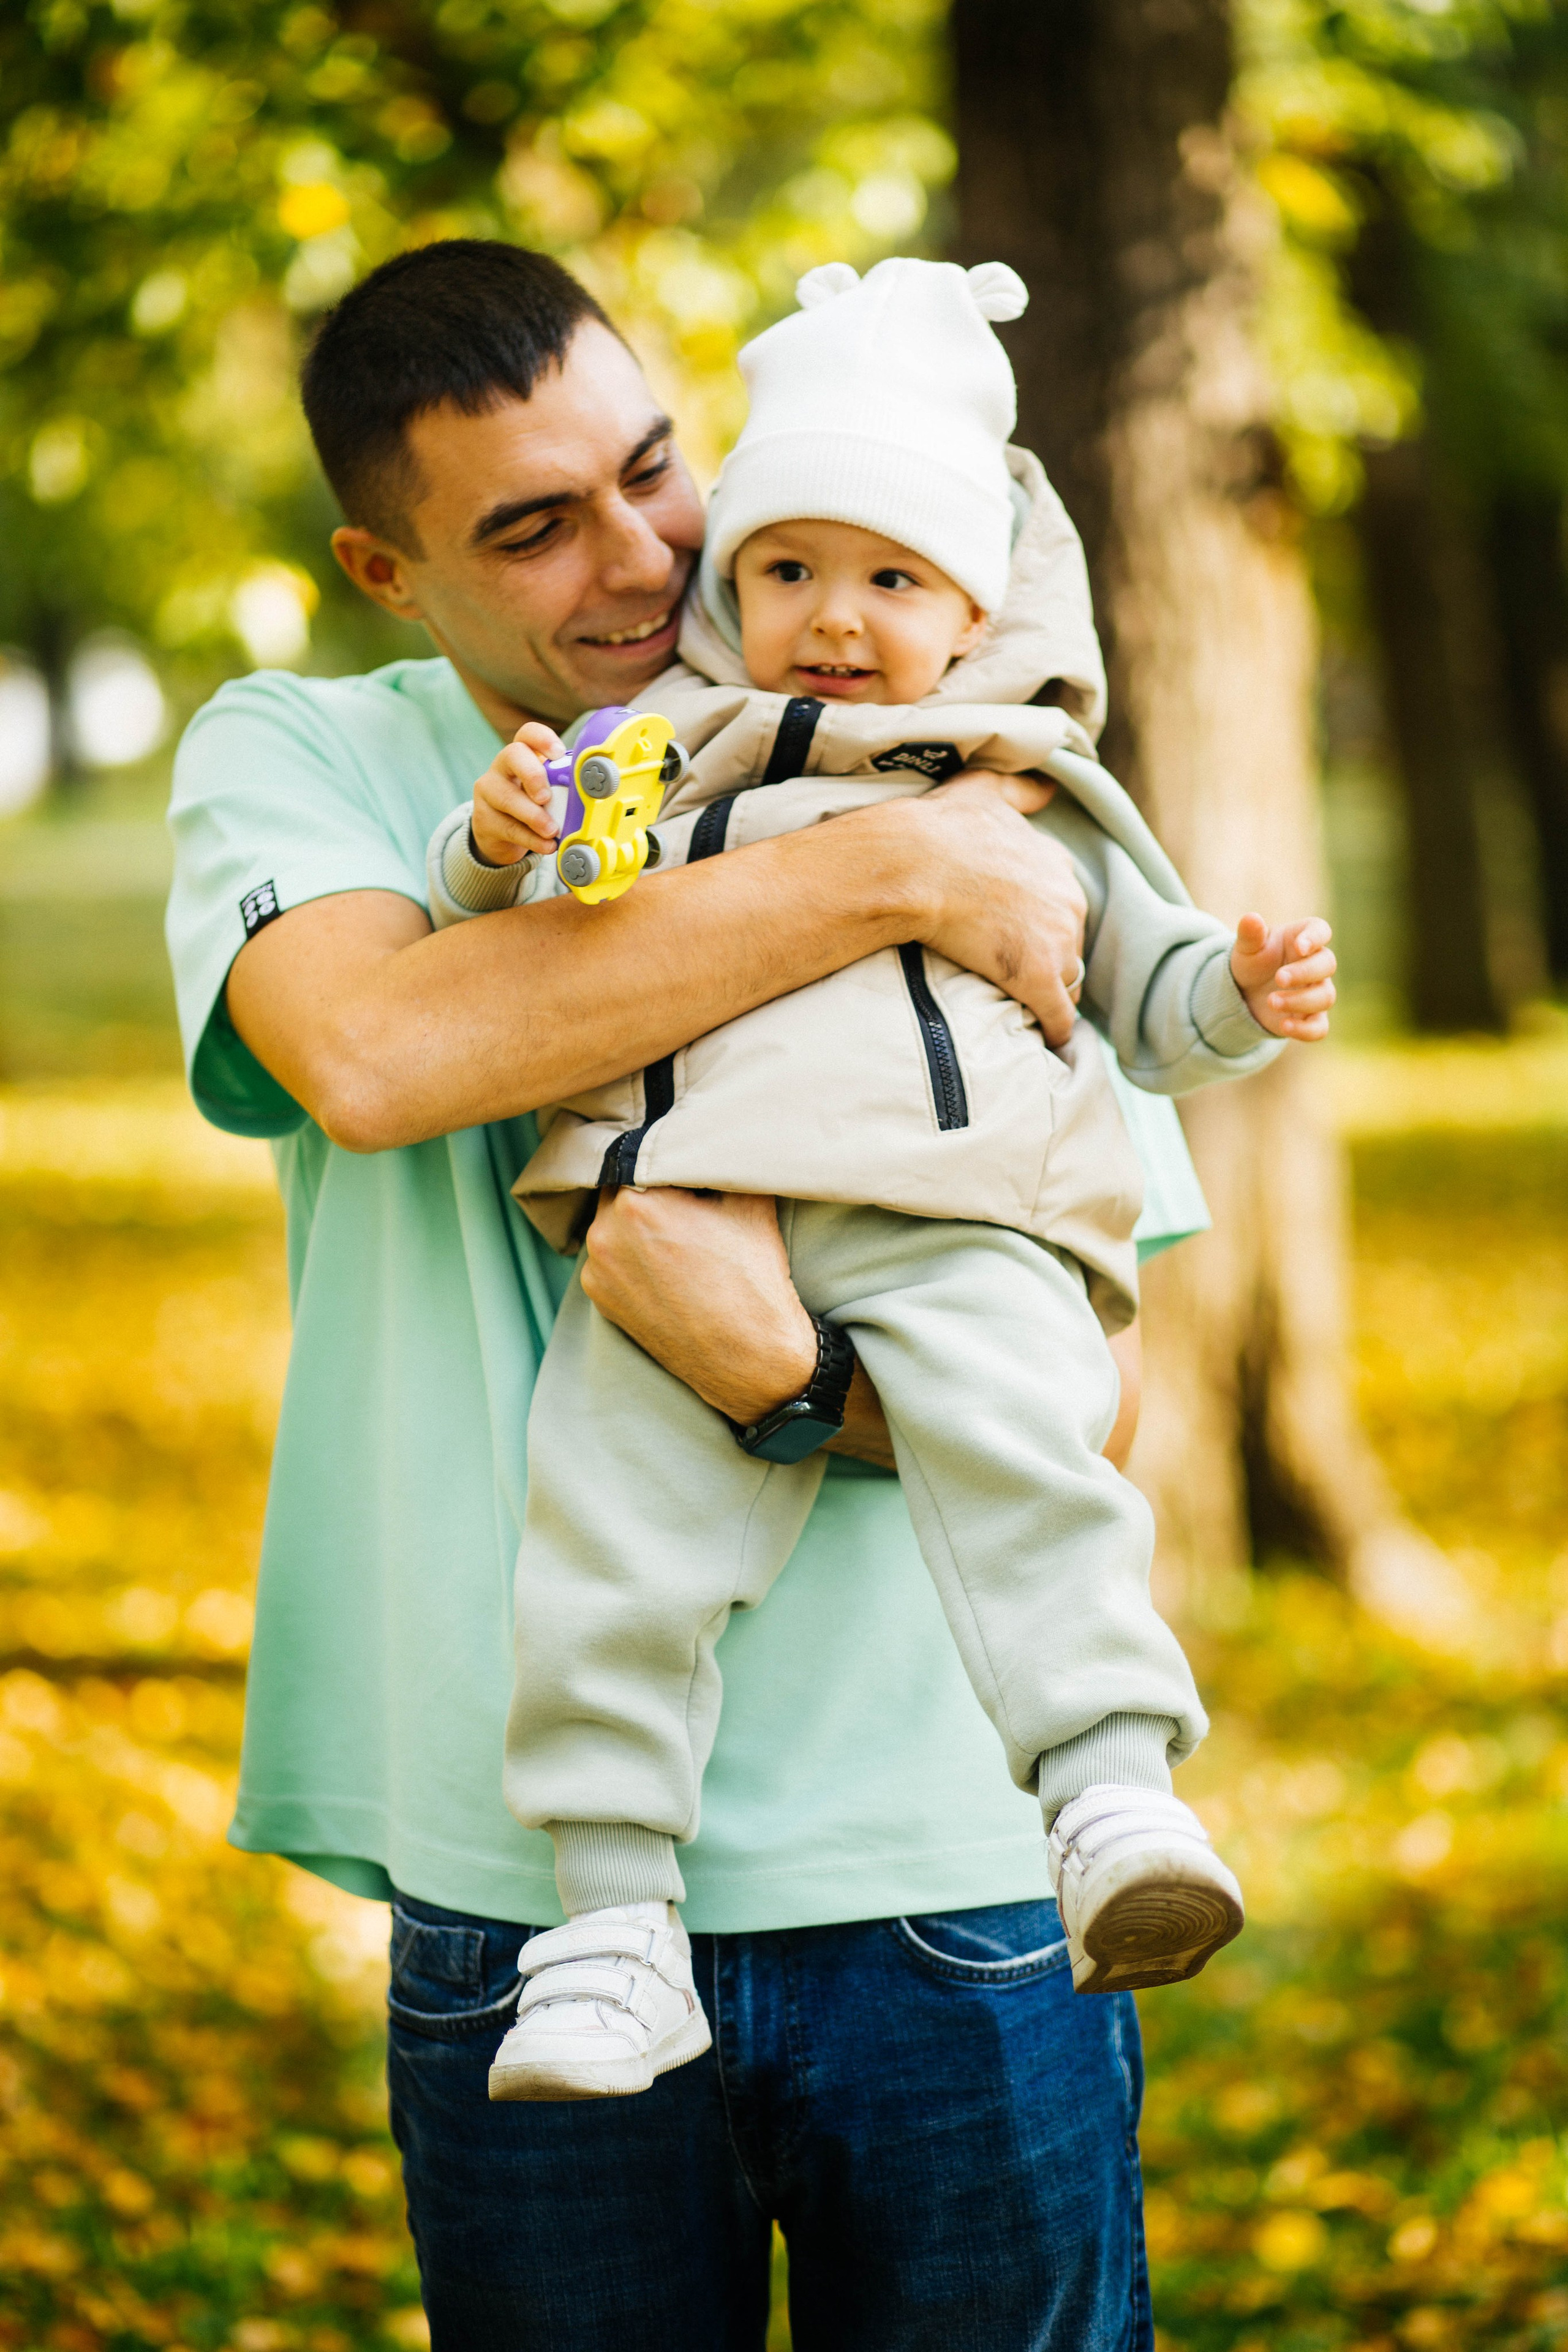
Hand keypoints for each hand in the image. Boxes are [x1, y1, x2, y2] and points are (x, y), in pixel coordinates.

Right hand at [471, 721, 564, 865]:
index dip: (542, 738)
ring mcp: (489, 791)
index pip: (527, 733)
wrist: (500, 835)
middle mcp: (502, 767)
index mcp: (523, 754)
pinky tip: (546, 845)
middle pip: (512, 754)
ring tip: (552, 830)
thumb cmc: (533, 806)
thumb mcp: (548, 792)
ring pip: (507, 797)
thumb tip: (590, 796)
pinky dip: (531, 839)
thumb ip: (563, 788)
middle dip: (532, 775)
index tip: (559, 753)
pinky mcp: (483, 818)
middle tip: (546, 797)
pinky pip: (508, 828)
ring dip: (533, 816)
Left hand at [580, 1186, 894, 1465]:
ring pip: (612, 1224)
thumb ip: (723, 1156)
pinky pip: (609, 1259)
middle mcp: (604, 1234)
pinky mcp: (599, 1300)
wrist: (752, 1358)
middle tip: (687, 1203)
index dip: (666, 1157)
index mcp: (636, 1202)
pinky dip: (630, 1256)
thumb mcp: (750, 1200)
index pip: (641, 1156)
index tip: (686, 1168)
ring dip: (637, 1223)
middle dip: (650, 1189)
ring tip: (678, 1238)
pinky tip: (666, 1266)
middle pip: (622, 1188)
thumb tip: (716, 1128)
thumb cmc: (754, 1279)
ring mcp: (597, 1271)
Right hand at [911, 773, 1087, 1045]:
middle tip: (1015, 973)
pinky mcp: (1037, 978)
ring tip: (1025, 1007)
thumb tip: (1050, 786)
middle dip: (1048, 959)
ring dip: (1049, 993)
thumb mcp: (985, 789)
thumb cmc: (941, 827)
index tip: (1024, 935)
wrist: (912, 864)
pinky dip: (1054, 1030)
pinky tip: (1045, 1040)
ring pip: (1067, 980)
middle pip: (1069, 944)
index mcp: (1057, 865)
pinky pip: (1058, 1017)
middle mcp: (1068, 901)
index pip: (1065, 906)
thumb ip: (1019, 788)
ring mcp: (1055, 942)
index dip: (1044, 924)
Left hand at [1230, 914, 1335, 1040]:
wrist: (1244, 992)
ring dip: (1300, 1001)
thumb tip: (1251, 918)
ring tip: (1271, 1001)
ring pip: (1325, 996)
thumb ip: (1250, 934)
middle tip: (1279, 978)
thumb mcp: (1246, 948)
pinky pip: (1319, 1027)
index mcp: (1302, 938)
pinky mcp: (1310, 1018)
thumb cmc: (1252, 962)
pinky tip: (1284, 1026)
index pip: (1320, 930)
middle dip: (1304, 972)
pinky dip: (1305, 1030)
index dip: (1315, 938)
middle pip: (1327, 964)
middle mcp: (1315, 964)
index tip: (1300, 947)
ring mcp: (1316, 992)